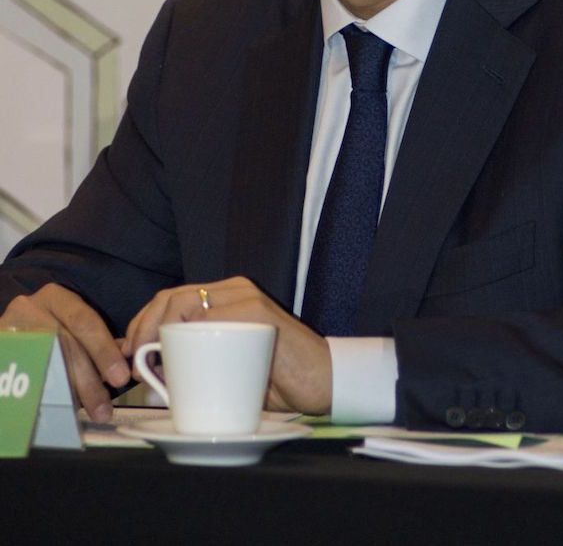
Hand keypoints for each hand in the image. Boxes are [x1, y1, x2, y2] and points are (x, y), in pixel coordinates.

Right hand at [0, 284, 130, 421]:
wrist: (11, 332)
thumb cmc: (46, 327)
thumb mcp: (69, 323)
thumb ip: (93, 338)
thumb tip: (123, 356)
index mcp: (55, 297)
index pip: (84, 321)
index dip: (104, 351)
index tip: (121, 377)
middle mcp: (31, 307)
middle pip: (65, 347)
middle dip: (88, 381)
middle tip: (104, 408)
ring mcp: (11, 329)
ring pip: (44, 366)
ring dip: (68, 394)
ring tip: (84, 414)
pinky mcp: (2, 348)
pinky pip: (25, 378)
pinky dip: (44, 396)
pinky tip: (58, 410)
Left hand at [124, 277, 331, 414]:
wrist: (323, 382)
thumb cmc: (276, 380)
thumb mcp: (227, 368)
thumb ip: (195, 362)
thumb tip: (149, 376)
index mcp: (225, 298)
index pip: (171, 299)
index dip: (143, 322)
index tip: (127, 351)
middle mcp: (233, 290)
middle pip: (172, 297)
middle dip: (143, 326)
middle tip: (132, 359)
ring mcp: (245, 297)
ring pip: (186, 302)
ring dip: (159, 331)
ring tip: (150, 362)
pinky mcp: (257, 311)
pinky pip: (212, 318)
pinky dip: (189, 339)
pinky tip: (179, 358)